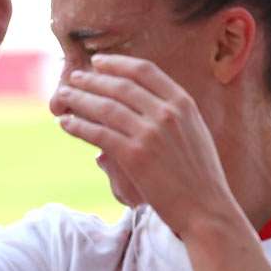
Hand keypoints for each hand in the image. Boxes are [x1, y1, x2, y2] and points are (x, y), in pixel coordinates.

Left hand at [48, 54, 241, 240]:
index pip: (144, 70)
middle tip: (73, 77)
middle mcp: (167, 114)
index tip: (98, 62)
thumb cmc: (199, 174)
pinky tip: (66, 124)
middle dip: (92, 79)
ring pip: (105, 107)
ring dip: (79, 99)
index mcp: (183, 103)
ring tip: (63, 97)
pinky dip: (78, 126)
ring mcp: (150, 134)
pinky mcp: (135, 156)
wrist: (207, 209)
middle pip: (120, 86)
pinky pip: (98, 134)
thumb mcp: (194, 131)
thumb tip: (139, 97)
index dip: (117, 63)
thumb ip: (171, 111)